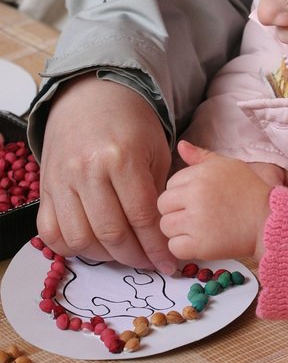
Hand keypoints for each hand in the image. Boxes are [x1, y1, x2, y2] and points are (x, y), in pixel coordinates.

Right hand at [37, 74, 176, 273]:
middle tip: (149, 263)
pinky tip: (92, 245)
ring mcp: (62, 180)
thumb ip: (158, 192)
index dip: (156, 247)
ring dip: (105, 256)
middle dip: (135, 256)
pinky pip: (51, 232)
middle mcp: (88, 170)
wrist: (94, 97)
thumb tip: (163, 237)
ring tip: (123, 254)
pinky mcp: (45, 187)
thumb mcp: (157, 150)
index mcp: (122, 158)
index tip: (168, 264)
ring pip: (81, 238)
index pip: (142, 217)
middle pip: (112, 233)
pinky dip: (71, 247)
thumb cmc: (132, 125)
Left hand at [158, 140, 273, 261]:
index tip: (195, 200)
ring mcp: (196, 221)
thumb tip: (180, 145)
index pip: (170, 184)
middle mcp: (196, 195)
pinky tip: (198, 242)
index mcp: (201, 174)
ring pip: (165, 226)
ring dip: (177, 230)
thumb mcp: (228, 166)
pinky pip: (174, 247)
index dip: (180, 193)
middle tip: (193, 216)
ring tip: (197, 229)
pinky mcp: (200, 245)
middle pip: (163, 205)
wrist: (269, 221)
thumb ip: (201, 157)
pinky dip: (183, 247)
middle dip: (175, 211)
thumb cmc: (250, 192)